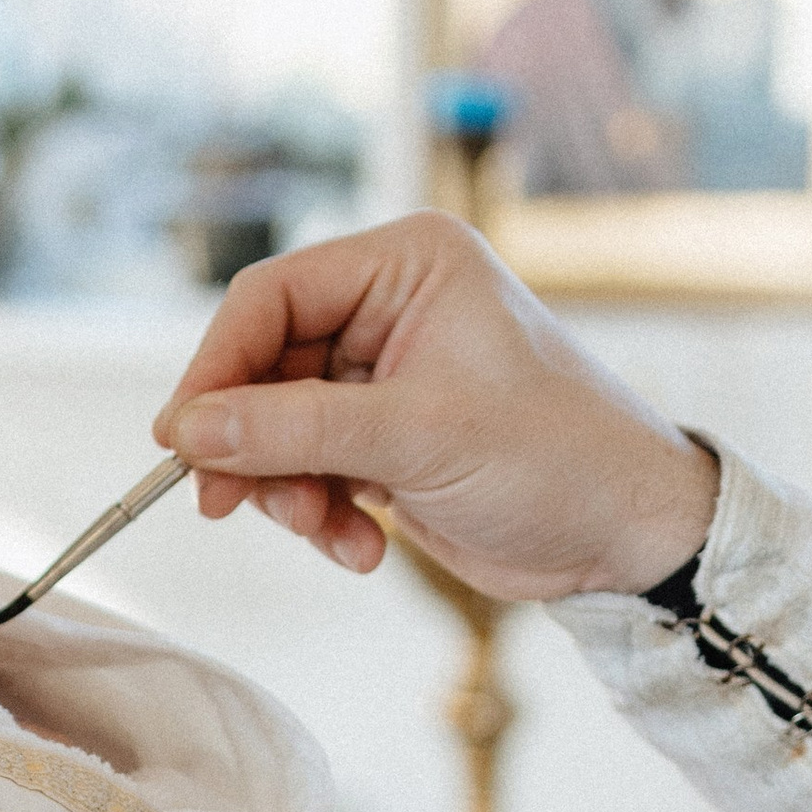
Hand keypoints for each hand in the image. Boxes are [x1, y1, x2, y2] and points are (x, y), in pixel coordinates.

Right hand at [153, 213, 719, 599]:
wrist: (628, 534)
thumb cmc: (555, 457)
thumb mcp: (416, 438)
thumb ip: (293, 430)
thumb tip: (186, 430)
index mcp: (407, 264)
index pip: (269, 299)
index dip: (216, 369)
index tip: (182, 441)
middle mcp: (390, 307)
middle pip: (261, 367)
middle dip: (253, 446)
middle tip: (232, 505)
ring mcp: (384, 376)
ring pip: (275, 427)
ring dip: (287, 491)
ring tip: (328, 532)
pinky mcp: (385, 439)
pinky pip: (308, 469)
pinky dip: (320, 515)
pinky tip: (364, 547)